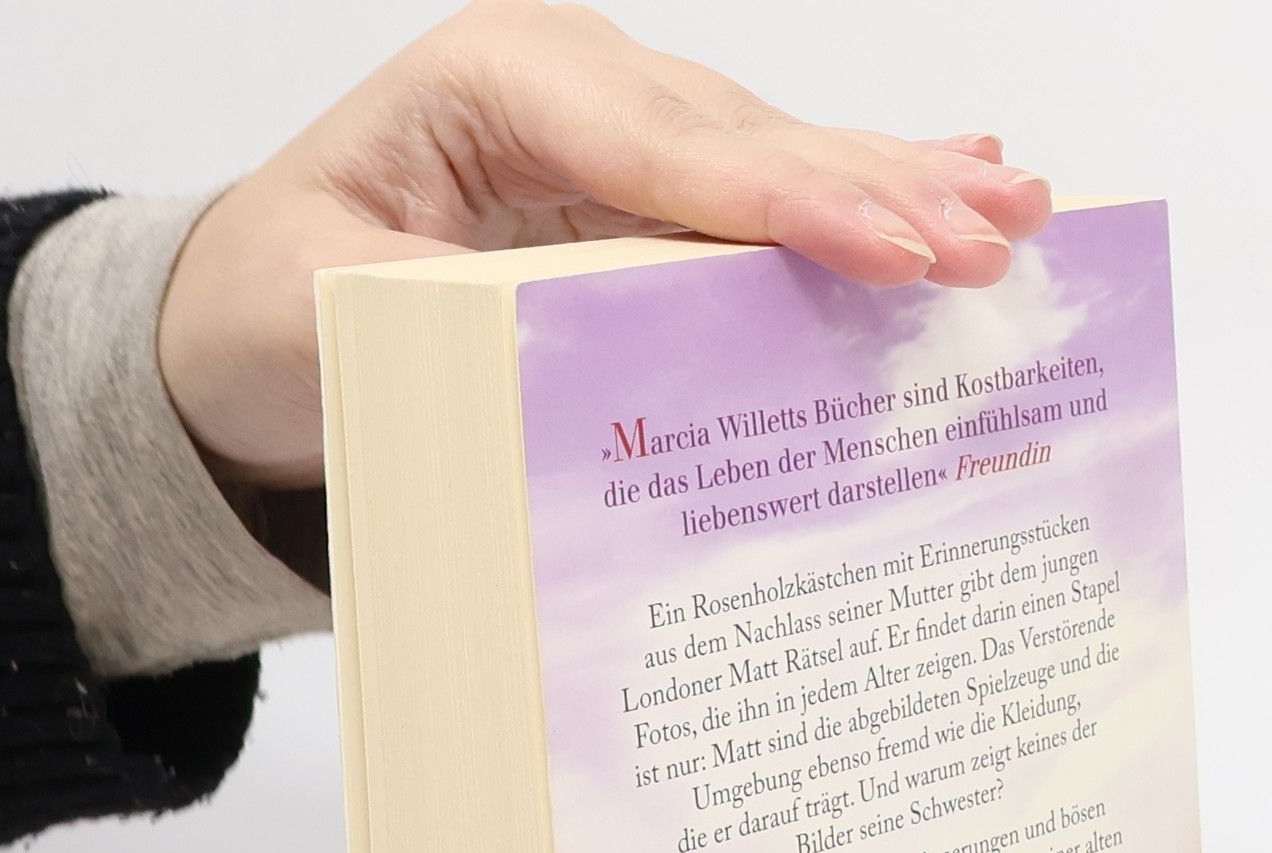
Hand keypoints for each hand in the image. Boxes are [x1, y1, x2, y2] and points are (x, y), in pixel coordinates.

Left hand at [157, 0, 1051, 489]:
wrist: (252, 312)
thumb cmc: (277, 306)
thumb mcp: (328, 313)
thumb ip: (452, 313)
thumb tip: (580, 346)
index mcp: (495, 88)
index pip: (669, 150)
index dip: (790, 202)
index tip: (893, 246)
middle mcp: (576, 89)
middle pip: (750, 143)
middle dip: (879, 192)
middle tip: (997, 236)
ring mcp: (620, 132)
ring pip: (778, 159)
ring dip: (902, 187)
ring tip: (1019, 207)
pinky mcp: (643, 190)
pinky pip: (764, 189)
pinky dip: (862, 190)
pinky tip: (964, 170)